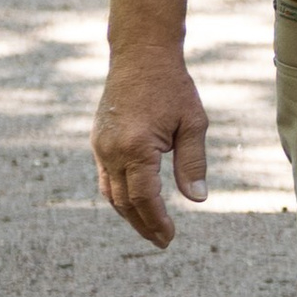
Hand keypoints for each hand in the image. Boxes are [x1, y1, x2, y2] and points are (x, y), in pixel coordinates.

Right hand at [93, 45, 208, 245]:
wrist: (141, 55)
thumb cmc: (172, 86)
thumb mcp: (193, 123)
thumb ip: (193, 163)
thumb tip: (198, 199)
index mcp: (136, 147)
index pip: (145, 198)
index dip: (157, 221)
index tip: (169, 238)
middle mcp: (112, 150)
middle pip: (125, 202)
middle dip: (143, 224)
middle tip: (162, 241)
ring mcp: (101, 146)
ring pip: (111, 193)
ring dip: (129, 214)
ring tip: (150, 228)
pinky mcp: (97, 141)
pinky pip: (106, 178)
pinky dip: (119, 195)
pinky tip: (136, 203)